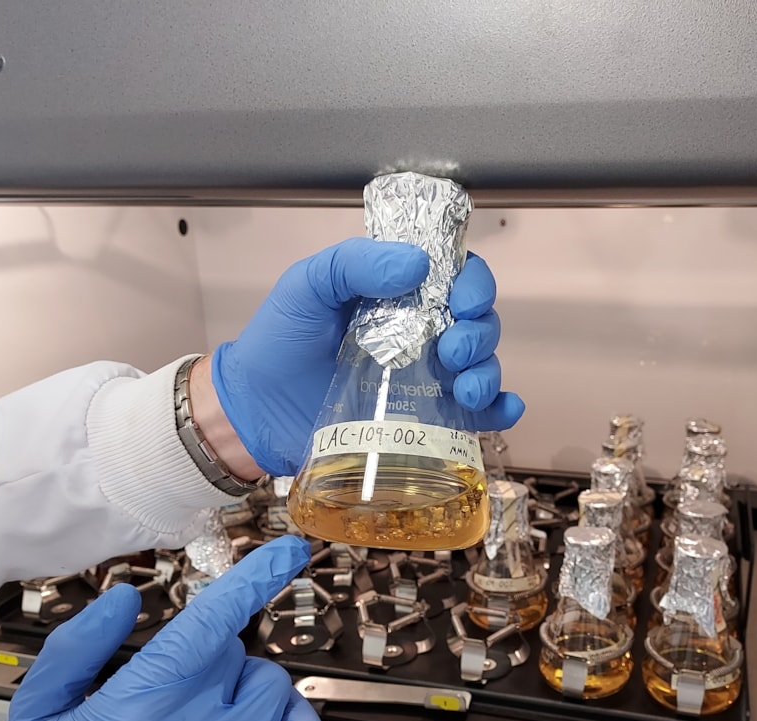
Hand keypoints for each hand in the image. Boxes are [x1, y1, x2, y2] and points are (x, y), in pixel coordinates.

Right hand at [0, 536, 318, 720]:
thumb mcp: (39, 712)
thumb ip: (77, 646)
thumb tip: (122, 599)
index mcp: (138, 704)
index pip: (209, 623)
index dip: (253, 579)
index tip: (286, 552)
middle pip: (231, 650)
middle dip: (206, 656)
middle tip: (173, 690)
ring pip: (269, 682)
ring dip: (242, 685)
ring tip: (204, 715)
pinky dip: (283, 715)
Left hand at [210, 238, 524, 475]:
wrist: (253, 411)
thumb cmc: (279, 342)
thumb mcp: (308, 285)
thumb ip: (354, 264)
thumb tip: (417, 263)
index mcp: (399, 294)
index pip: (456, 276)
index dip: (472, 283)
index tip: (461, 301)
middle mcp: (420, 334)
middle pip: (477, 322)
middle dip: (480, 333)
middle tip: (452, 350)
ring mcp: (424, 380)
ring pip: (482, 366)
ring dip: (488, 372)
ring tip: (465, 387)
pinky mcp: (424, 422)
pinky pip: (476, 415)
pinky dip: (500, 410)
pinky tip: (502, 409)